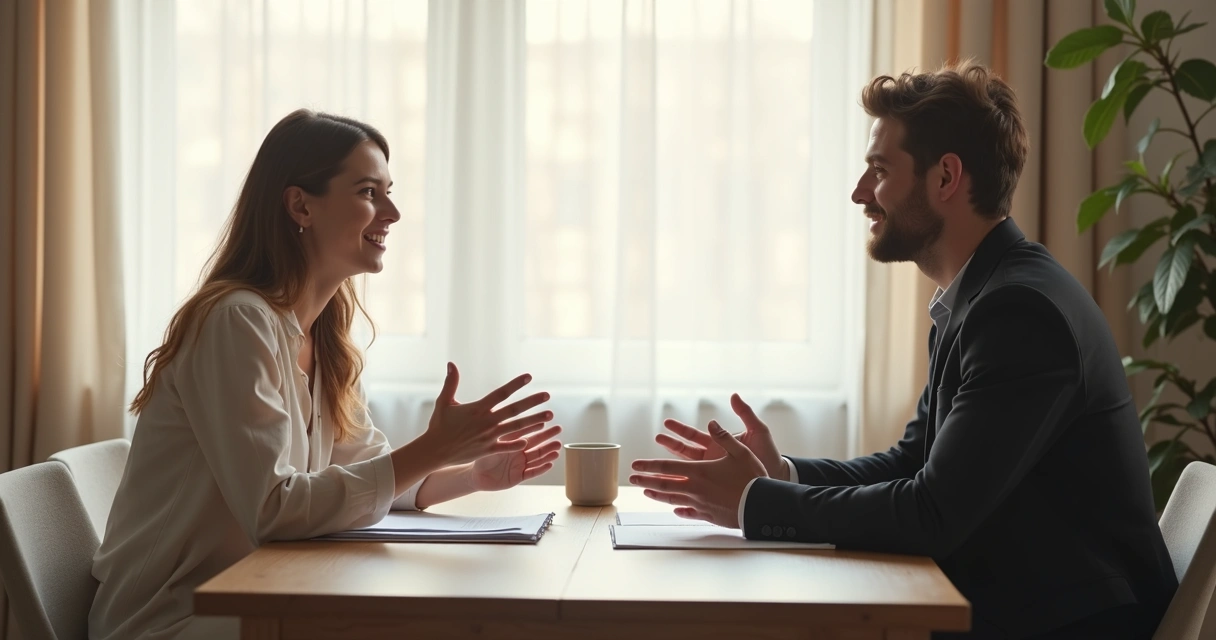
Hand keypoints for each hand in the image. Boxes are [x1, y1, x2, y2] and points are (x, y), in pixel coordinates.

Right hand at [423, 363, 552, 466]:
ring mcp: (488, 437)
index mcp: (478, 408)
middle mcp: (486, 422)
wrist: (434, 450)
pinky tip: (531, 440)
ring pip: (516, 428)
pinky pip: (506, 447)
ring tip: (549, 416)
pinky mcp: (487, 450)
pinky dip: (518, 444)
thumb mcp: (444, 402)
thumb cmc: (439, 425)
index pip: (501, 393)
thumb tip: (451, 363)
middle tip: (547, 396)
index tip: (529, 377)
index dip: (515, 384)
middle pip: (514, 410)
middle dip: (532, 402)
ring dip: (534, 421)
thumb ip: (451, 383)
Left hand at [469, 425, 562, 490]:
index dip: (534, 426)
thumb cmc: (480, 458)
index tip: (545, 419)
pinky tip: (550, 463)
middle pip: (535, 443)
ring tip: (558, 446)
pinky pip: (532, 472)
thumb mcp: (487, 445)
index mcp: (510, 441)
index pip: (524, 432)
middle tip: (558, 428)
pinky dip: (541, 468)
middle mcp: (517, 451)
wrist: (476, 476)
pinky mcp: (519, 476)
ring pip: (536, 457)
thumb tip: (502, 422)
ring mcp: (519, 463)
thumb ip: (497, 437)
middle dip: (547, 436)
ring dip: (547, 452)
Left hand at [630, 421, 766, 527]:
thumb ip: (723, 436)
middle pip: (664, 484)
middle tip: (632, 479)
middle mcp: (695, 489)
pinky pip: (689, 512)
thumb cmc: (752, 477)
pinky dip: (680, 510)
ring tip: (646, 492)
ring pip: (673, 499)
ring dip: (657, 495)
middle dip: (646, 481)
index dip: (649, 466)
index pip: (667, 467)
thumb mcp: (740, 451)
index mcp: (699, 471)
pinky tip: (675, 509)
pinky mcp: (709, 515)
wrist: (762, 506)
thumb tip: (711, 423)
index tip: (635, 465)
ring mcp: (700, 504)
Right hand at [655, 394, 787, 480]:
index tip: (666, 423)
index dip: (679, 430)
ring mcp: (714, 473)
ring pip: (687, 469)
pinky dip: (684, 487)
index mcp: (719, 444)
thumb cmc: (768, 454)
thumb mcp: (758, 431)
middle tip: (656, 439)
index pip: (694, 436)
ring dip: (672, 466)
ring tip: (656, 465)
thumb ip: (745, 413)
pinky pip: (697, 486)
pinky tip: (672, 489)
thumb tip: (734, 395)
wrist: (777, 476)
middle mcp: (713, 458)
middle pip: (686, 451)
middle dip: (670, 445)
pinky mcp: (717, 487)